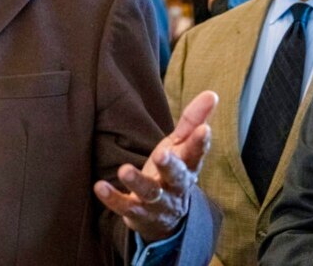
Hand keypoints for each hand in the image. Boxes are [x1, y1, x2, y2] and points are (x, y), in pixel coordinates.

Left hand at [94, 90, 217, 241]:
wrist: (165, 219)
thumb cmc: (171, 173)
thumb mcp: (181, 147)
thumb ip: (192, 121)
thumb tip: (212, 93)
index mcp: (187, 167)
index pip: (196, 154)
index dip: (201, 142)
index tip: (204, 129)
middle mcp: (175, 187)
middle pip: (176, 177)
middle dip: (170, 165)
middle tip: (162, 153)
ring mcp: (157, 203)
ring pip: (150, 194)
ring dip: (138, 182)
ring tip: (124, 170)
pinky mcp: (137, 213)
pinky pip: (125, 207)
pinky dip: (113, 198)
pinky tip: (100, 187)